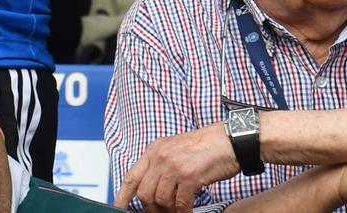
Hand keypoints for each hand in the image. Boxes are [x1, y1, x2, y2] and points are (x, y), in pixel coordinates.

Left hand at [115, 124, 235, 212]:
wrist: (229, 140)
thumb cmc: (205, 148)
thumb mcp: (175, 151)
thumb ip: (161, 166)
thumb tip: (152, 189)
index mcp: (154, 150)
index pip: (132, 177)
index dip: (122, 196)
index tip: (117, 208)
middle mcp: (161, 157)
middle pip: (144, 193)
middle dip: (150, 209)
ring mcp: (174, 166)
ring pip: (160, 200)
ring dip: (169, 211)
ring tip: (177, 212)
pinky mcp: (189, 176)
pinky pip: (180, 203)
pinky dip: (183, 212)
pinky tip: (188, 211)